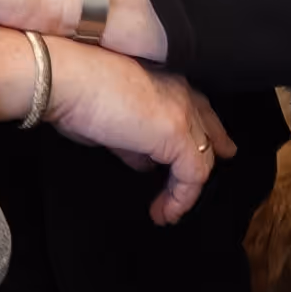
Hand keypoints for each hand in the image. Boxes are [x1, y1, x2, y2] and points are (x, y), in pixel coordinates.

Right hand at [22, 35, 237, 221]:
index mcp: (165, 80)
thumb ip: (132, 142)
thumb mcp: (109, 122)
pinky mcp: (177, 135)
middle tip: (224, 160)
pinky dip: (181, 199)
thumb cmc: (74, 93)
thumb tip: (144, 162)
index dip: (207, 128)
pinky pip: (192, 176)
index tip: (217, 145)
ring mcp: (182, 113)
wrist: (67, 78)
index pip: (196, 106)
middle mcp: (180, 92)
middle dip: (215, 148)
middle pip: (208, 127)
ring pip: (202, 156)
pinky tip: (165, 213)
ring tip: (168, 211)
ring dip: (186, 189)